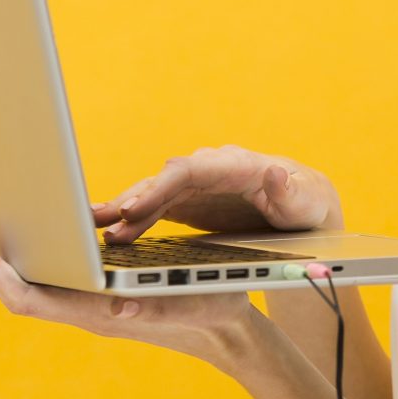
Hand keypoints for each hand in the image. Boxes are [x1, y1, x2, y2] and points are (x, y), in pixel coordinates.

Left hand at [0, 226, 254, 365]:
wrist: (227, 333)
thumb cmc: (212, 309)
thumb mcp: (189, 301)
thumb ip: (154, 306)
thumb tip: (118, 306)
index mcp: (100, 312)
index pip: (30, 296)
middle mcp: (89, 314)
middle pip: (20, 295)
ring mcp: (94, 310)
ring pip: (34, 293)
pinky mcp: (104, 302)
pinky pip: (54, 289)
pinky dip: (28, 275)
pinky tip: (26, 265)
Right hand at [91, 145, 342, 242]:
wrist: (303, 205)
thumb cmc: (305, 202)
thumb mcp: (304, 201)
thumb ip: (288, 190)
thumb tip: (274, 171)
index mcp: (237, 165)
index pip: (190, 170)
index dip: (160, 187)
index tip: (135, 207)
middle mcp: (211, 169)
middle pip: (164, 180)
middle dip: (133, 200)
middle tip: (102, 223)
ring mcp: (197, 185)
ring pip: (153, 193)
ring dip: (125, 212)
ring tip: (93, 231)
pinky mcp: (188, 201)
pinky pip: (155, 208)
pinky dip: (132, 220)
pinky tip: (106, 233)